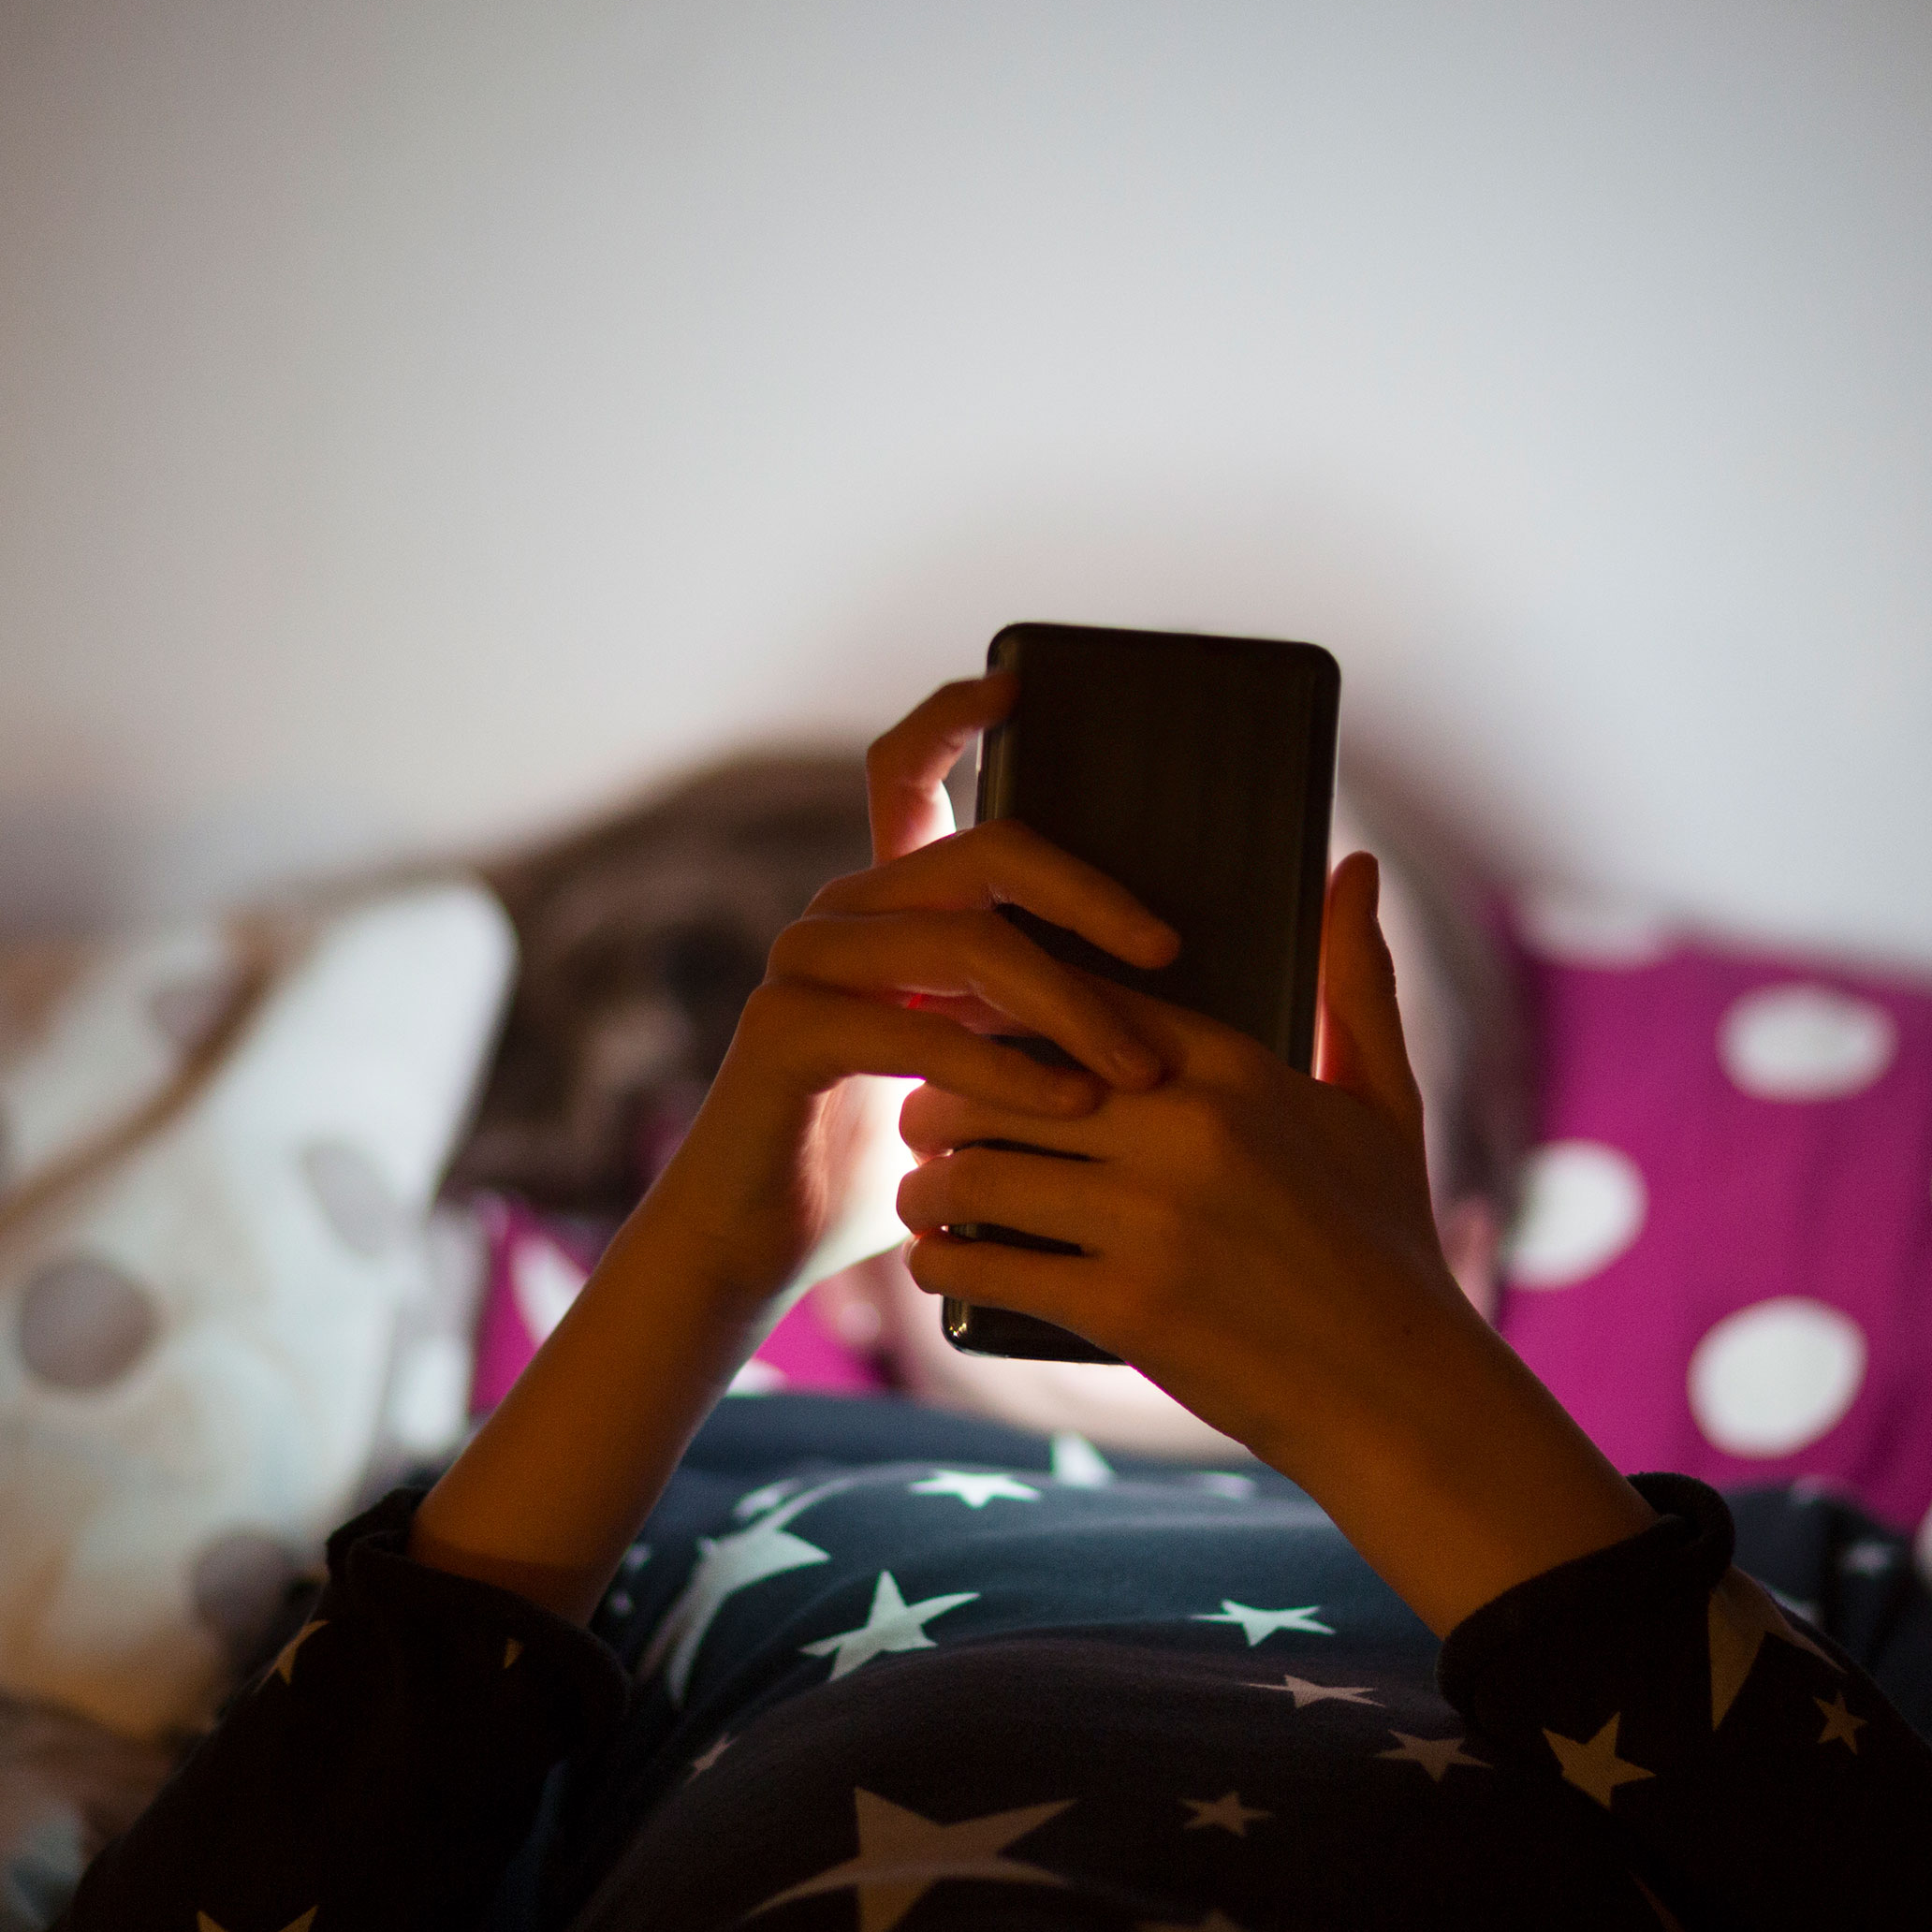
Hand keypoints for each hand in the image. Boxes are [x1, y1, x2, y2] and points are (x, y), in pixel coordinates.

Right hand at [640, 674, 1182, 1310]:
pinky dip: (1008, 1068)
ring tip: (1141, 1070)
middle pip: (984, 853)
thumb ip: (1029, 1018)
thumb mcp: (977, 1075)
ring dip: (1071, 1004)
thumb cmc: (885, 1166)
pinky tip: (1068, 1101)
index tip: (1018, 684)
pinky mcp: (786, 1030)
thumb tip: (1161, 987)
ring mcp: (805, 965)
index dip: (954, 717)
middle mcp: (841, 916)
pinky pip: (919, 1029)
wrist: (760, 1247)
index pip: (905, 774)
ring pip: (968, 942)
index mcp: (886, 909)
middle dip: (1092, 898)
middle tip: (1171, 952)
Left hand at [890, 854, 1652, 1630]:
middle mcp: (1188, 1131)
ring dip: (931, 1182)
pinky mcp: (1127, 1305)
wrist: (1400, 1393)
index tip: (970, 1032)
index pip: (1078, 1003)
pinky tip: (935, 1259)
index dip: (1008, 1016)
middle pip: (1005, 1079)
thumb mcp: (1383, 1103)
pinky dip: (945, 1259)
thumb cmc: (1389, 1246)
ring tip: (921, 1190)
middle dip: (946, 1098)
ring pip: (982, 1168)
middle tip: (922, 1117)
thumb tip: (1357, 865)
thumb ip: (1356, 981)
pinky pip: (990, 1261)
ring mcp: (1154, 1219)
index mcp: (1236, 1071)